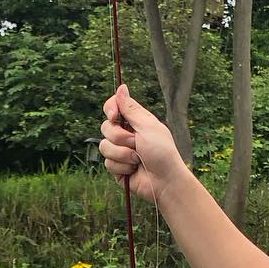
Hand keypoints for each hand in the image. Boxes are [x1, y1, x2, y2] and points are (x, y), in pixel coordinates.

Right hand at [98, 85, 187, 204]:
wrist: (164, 181)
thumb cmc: (162, 152)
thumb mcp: (147, 126)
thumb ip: (131, 109)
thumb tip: (121, 87)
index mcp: (134, 121)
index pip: (113, 107)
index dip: (110, 109)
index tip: (115, 116)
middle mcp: (125, 134)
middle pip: (105, 127)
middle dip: (120, 137)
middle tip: (136, 144)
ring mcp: (119, 151)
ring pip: (104, 146)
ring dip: (122, 154)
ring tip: (137, 160)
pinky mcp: (117, 167)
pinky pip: (107, 163)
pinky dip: (122, 167)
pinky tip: (133, 170)